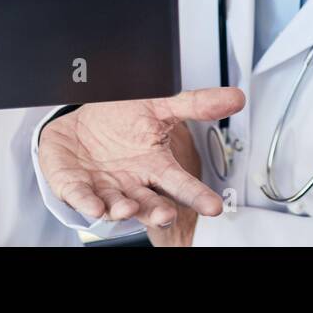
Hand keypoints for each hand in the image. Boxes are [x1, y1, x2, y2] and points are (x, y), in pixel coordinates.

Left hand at [38, 88, 244, 228]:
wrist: (80, 122)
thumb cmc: (121, 118)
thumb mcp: (159, 106)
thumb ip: (196, 104)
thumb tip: (236, 97)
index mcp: (155, 166)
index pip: (180, 184)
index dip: (197, 195)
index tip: (214, 206)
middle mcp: (132, 183)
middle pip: (149, 203)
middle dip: (157, 211)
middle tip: (166, 215)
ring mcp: (104, 188)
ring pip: (117, 205)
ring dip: (123, 210)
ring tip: (128, 209)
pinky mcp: (76, 186)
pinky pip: (81, 197)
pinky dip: (87, 203)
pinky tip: (94, 206)